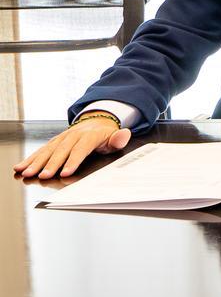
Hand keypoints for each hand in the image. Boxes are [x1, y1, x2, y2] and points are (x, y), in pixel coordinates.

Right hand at [13, 114, 131, 178]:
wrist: (97, 119)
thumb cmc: (106, 134)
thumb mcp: (115, 136)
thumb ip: (119, 139)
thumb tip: (124, 134)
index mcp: (89, 135)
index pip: (81, 149)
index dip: (73, 161)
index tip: (66, 172)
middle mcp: (73, 135)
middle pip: (61, 151)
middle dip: (51, 164)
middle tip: (44, 176)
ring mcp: (62, 137)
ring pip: (48, 150)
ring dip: (36, 162)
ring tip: (27, 172)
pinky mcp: (54, 141)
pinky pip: (41, 149)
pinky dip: (31, 158)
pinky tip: (21, 166)